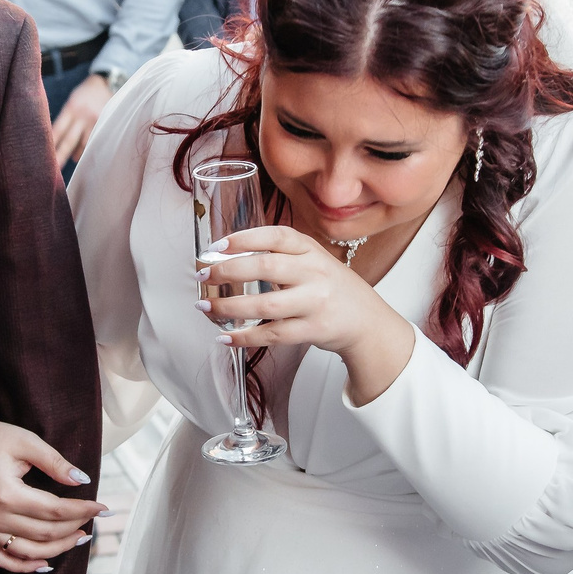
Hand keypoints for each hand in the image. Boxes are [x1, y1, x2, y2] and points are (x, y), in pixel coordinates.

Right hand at [0, 395, 100, 572]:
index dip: (82, 511)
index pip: (55, 510)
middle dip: (74, 528)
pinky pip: (2, 559)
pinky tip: (45, 564)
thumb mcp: (26, 442)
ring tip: (79, 539)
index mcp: (6, 493)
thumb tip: (83, 480)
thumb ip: (55, 462)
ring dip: (57, 550)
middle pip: (45, 533)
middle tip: (93, 520)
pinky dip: (24, 566)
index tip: (102, 508)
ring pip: (29, 552)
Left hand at [49, 73, 112, 169]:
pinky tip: (81, 156)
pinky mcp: (105, 125)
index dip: (50, 144)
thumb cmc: (82, 95)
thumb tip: (55, 142)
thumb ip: (64, 119)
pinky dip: (86, 150)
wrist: (104, 83)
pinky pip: (94, 142)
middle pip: (69, 140)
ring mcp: (95, 121)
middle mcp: (82, 115)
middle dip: (60, 156)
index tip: (42, 156)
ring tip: (67, 161)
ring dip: (75, 155)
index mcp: (71, 108)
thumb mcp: (71, 102)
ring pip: (83, 144)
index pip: (58, 129)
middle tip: (52, 171)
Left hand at [202, 225, 418, 405]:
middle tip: (204, 275)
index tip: (217, 246)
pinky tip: (226, 337)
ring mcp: (316, 302)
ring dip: (229, 307)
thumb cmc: (333, 290)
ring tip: (206, 307)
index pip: (276, 236)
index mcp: (312, 251)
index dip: (244, 238)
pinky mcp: (314, 329)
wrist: (368, 323)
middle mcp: (315, 273)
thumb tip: (228, 258)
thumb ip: (281, 257)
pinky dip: (246, 337)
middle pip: (266, 267)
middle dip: (228, 270)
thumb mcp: (314, 262)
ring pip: (266, 304)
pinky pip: (273, 334)